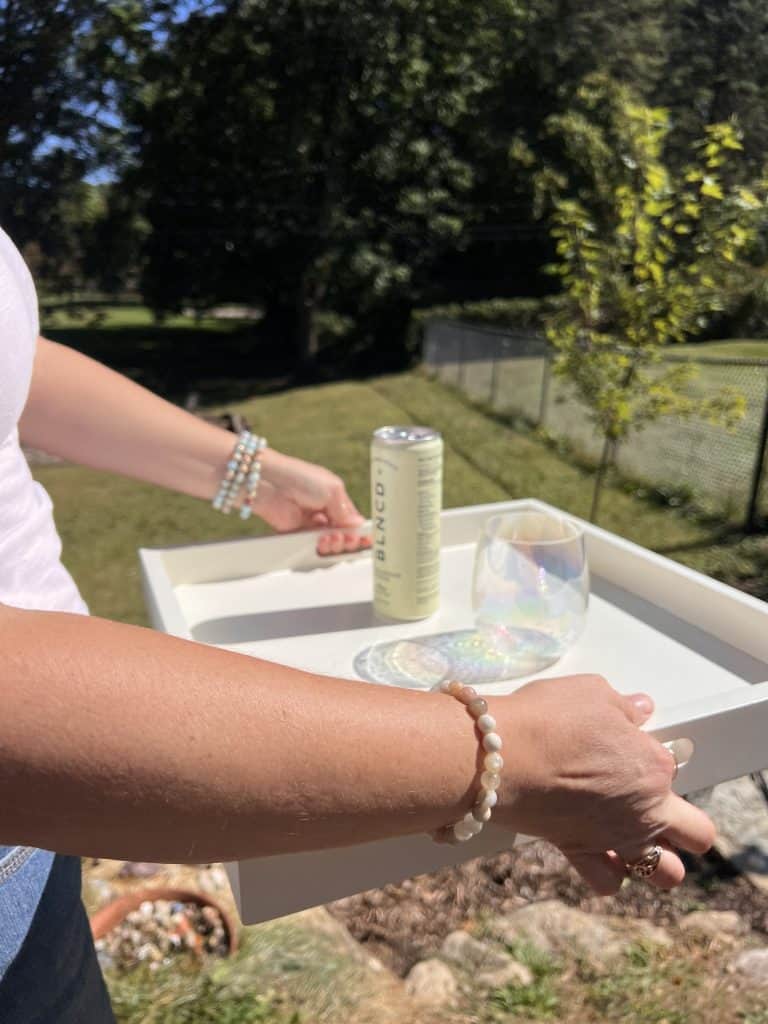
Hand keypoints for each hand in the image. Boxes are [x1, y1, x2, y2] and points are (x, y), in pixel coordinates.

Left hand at [252, 449, 370, 554]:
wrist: (271, 483)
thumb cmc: (300, 478)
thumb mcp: (333, 490)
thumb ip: (346, 512)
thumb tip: (358, 525)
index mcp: (336, 501)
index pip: (353, 523)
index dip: (361, 533)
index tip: (367, 539)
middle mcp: (325, 515)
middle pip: (344, 539)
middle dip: (348, 541)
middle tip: (345, 538)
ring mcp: (311, 527)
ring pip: (330, 547)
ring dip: (334, 546)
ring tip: (330, 537)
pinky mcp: (297, 536)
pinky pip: (311, 550)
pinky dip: (318, 550)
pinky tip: (320, 541)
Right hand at [493, 674, 714, 893]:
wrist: (500, 757)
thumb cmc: (548, 718)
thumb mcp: (592, 692)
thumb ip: (624, 706)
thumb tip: (639, 708)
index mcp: (655, 766)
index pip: (672, 765)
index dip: (648, 751)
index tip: (623, 740)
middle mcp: (645, 810)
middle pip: (696, 834)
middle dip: (685, 824)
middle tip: (653, 803)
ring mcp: (615, 838)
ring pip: (666, 873)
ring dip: (657, 858)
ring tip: (633, 837)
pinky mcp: (579, 853)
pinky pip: (608, 882)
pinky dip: (608, 872)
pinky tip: (597, 851)